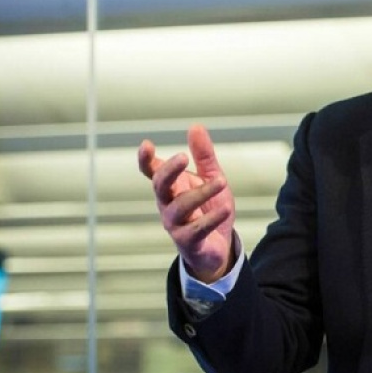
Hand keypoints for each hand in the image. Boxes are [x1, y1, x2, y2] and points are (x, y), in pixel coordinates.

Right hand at [138, 125, 235, 281]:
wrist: (218, 246)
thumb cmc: (209, 208)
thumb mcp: (211, 177)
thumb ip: (204, 155)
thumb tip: (195, 126)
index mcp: (172, 187)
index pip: (152, 172)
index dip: (146, 160)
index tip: (146, 144)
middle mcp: (168, 204)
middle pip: (160, 186)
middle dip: (169, 171)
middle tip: (183, 156)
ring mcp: (176, 224)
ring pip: (179, 207)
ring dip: (201, 193)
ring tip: (222, 181)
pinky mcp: (189, 242)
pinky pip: (196, 230)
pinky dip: (211, 219)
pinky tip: (225, 209)